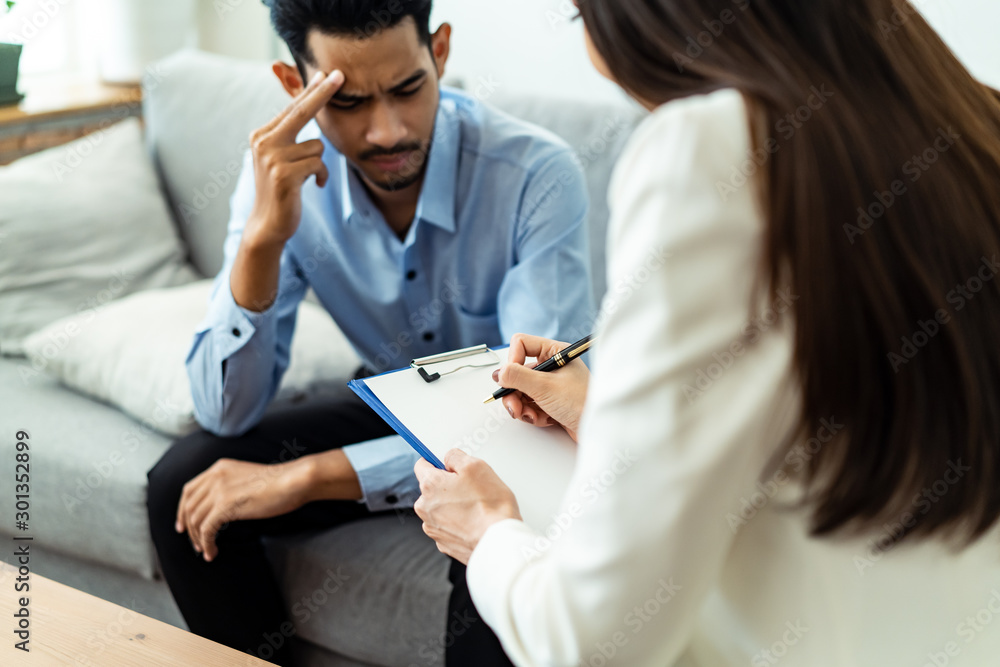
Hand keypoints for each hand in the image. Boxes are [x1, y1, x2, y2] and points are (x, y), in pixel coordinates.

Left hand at [175, 458, 311, 561]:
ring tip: (206, 551)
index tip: (182, 526)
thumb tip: (221, 508)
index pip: (189, 490)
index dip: (182, 510)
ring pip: (195, 520)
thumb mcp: (246, 478)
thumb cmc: (279, 482)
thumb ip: (230, 486)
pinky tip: (213, 553)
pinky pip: (206, 530)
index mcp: (219, 468)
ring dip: (198, 539)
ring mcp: (219, 490)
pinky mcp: (225, 506)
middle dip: (189, 529)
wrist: (294, 481)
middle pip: (189, 507)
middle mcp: (215, 476)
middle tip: (196, 544)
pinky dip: (206, 544)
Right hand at [245, 69, 344, 248]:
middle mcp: (264, 142)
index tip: (327, 73)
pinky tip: (311, 185)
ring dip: (319, 163)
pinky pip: (318, 164)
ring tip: (306, 178)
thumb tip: (306, 106)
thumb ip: (290, 135)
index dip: (312, 90)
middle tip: (339, 75)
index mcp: (262, 135)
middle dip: (322, 93)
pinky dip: (321, 176)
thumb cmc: (282, 189)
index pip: (292, 108)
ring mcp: (272, 158)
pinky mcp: (284, 175)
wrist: (268, 224)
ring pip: (317, 146)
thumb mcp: (281, 158)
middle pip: (301, 112)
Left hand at [413, 450, 520, 564]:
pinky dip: (458, 522)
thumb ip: (456, 457)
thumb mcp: (477, 466)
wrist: (499, 542)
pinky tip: (474, 521)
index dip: (436, 461)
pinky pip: (448, 526)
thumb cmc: (490, 507)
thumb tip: (450, 458)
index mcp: (430, 485)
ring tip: (476, 507)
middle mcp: (425, 508)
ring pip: (440, 508)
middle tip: (471, 487)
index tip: (447, 464)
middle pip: (432, 488)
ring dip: (453, 505)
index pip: (422, 465)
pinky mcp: (444, 543)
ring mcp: (433, 528)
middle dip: (448, 485)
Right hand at [496, 334, 590, 441]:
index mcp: (555, 353)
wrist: (600, 430)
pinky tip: (542, 420)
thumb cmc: (582, 403)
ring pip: (522, 390)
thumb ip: (518, 377)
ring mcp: (552, 385)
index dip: (512, 360)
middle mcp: (553, 366)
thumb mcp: (545, 386)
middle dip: (513, 390)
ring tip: (529, 415)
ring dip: (521, 405)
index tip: (509, 378)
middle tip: (513, 405)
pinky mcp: (552, 402)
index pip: (521, 344)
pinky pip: (530, 404)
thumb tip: (499, 373)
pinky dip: (532, 414)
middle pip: (518, 371)